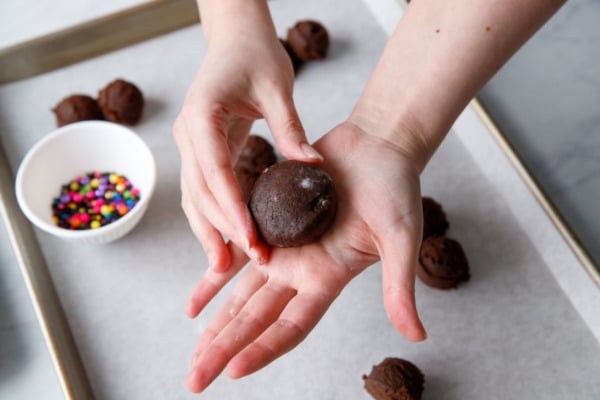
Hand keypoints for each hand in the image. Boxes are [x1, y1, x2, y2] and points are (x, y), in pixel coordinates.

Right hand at [173, 24, 322, 271]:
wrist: (236, 39)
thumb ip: (291, 128)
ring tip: (225, 267)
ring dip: (210, 231)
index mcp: (202, 115)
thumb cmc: (256, 55)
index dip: (231, 208)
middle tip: (245, 262)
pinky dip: (215, 215)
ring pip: (194, 197)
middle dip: (220, 229)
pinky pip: (205, 190)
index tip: (251, 238)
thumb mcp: (277, 87)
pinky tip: (229, 239)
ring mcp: (191, 144)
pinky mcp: (202, 151)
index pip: (214, 171)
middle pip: (198, 192)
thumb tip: (312, 165)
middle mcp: (188, 134)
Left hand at [185, 122, 426, 392]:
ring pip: (241, 292)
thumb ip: (399, 286)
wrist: (376, 145)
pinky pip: (235, 251)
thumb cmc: (395, 188)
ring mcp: (282, 247)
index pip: (290, 325)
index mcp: (327, 278)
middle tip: (195, 379)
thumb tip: (417, 337)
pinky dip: (214, 276)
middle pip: (256, 317)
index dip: (263, 348)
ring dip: (216, 322)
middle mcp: (300, 270)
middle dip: (226, 347)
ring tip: (193, 353)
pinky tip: (194, 303)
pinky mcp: (269, 218)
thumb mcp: (401, 238)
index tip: (232, 371)